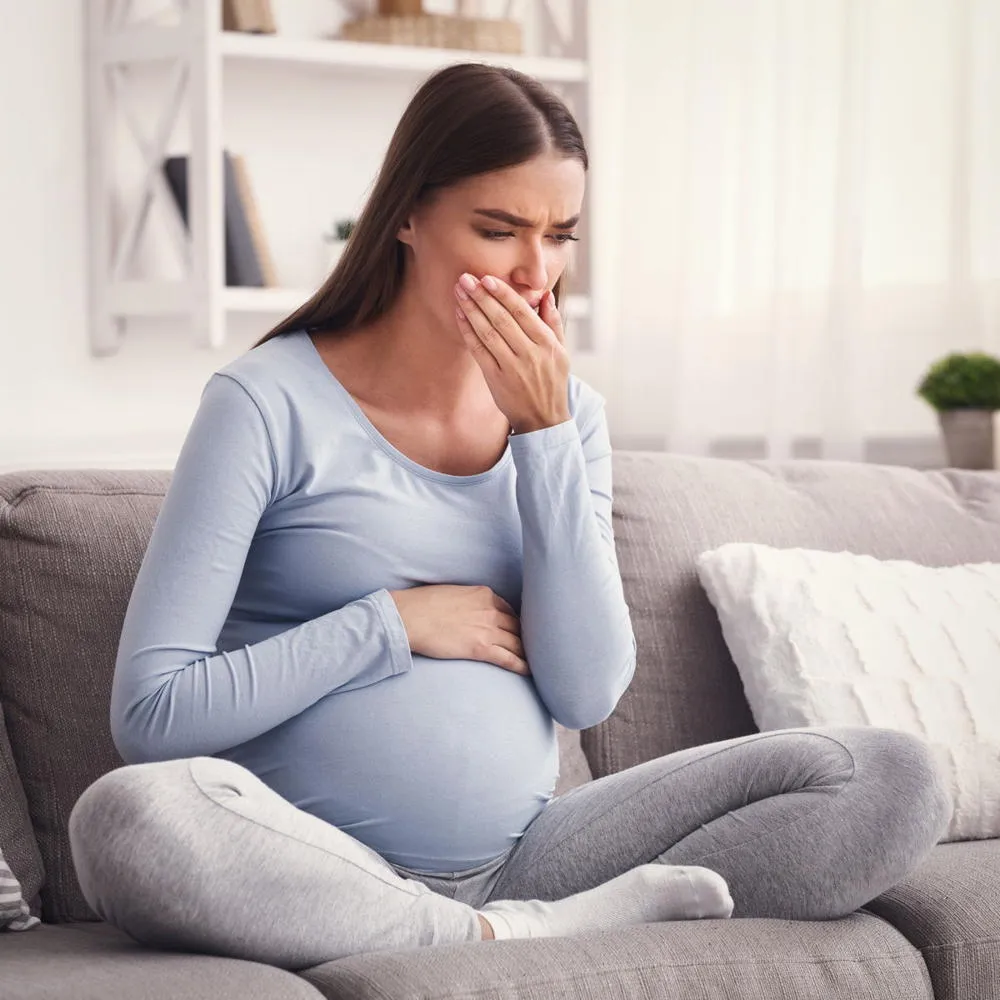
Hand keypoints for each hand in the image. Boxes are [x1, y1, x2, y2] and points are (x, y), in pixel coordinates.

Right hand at [387, 584, 529, 675]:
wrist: (409, 616)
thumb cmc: (423, 604)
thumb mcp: (453, 593)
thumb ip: (469, 601)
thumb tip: (471, 611)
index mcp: (484, 594)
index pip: (510, 610)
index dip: (516, 623)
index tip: (520, 632)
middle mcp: (491, 609)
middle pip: (518, 626)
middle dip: (527, 638)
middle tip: (535, 649)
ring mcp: (488, 629)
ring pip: (517, 642)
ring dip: (528, 652)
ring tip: (538, 662)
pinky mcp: (481, 648)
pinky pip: (509, 658)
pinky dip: (522, 665)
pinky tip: (530, 671)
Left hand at [454, 273, 571, 434]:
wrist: (544, 418)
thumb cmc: (552, 382)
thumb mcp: (561, 351)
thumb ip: (553, 322)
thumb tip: (545, 296)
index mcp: (546, 343)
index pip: (521, 311)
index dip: (502, 293)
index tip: (487, 278)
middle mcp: (529, 353)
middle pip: (501, 318)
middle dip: (481, 296)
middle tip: (466, 278)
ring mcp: (511, 366)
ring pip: (487, 331)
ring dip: (471, 309)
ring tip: (459, 292)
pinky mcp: (496, 378)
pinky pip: (479, 350)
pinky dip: (468, 331)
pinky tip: (460, 315)